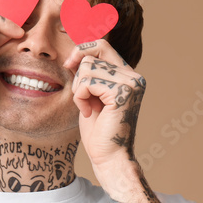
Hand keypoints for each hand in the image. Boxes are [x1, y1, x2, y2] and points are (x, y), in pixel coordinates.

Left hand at [62, 40, 145, 172]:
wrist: (109, 157)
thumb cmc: (98, 131)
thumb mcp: (91, 95)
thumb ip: (89, 74)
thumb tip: (75, 52)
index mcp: (128, 76)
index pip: (102, 45)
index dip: (81, 50)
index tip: (69, 65)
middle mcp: (134, 77)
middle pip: (92, 55)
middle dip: (78, 77)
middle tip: (84, 100)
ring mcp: (131, 84)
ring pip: (87, 68)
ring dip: (79, 90)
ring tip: (88, 108)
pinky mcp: (122, 92)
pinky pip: (87, 81)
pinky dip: (80, 97)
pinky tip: (88, 112)